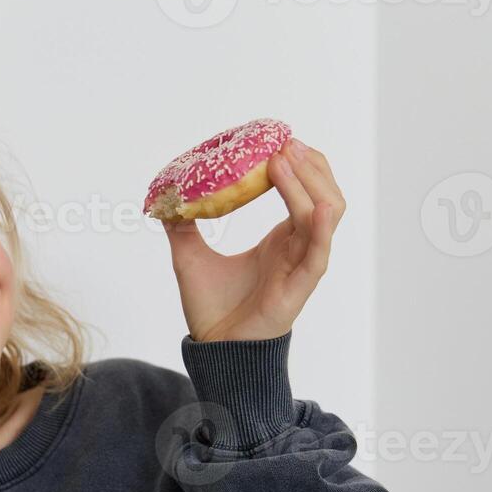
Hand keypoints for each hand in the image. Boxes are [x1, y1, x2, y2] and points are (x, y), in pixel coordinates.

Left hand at [161, 137, 345, 342]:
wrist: (214, 351)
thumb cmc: (212, 309)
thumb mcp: (190, 257)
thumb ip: (182, 226)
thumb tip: (165, 198)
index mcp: (282, 240)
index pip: (306, 191)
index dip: (300, 164)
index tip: (279, 141)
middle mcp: (298, 248)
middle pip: (325, 194)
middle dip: (310, 165)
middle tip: (285, 142)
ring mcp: (303, 266)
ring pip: (325, 214)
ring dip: (309, 184)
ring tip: (285, 161)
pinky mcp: (300, 287)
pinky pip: (319, 253)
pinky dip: (321, 228)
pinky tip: (315, 207)